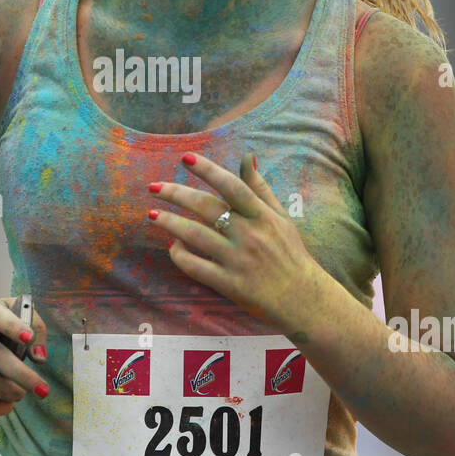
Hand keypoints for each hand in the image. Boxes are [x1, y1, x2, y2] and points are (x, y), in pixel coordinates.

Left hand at [148, 150, 321, 328]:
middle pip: (207, 208)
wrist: (303, 299)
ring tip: (151, 214)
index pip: (232, 186)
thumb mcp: (280, 217)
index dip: (208, 170)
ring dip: (169, 223)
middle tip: (154, 187)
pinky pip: (195, 267)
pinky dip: (179, 255)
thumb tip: (247, 157)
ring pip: (195, 236)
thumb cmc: (290, 253)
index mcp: (262, 216)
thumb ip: (260, 188)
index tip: (186, 158)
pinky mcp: (229, 284)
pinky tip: (172, 247)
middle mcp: (249, 235)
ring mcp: (237, 260)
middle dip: (176, 194)